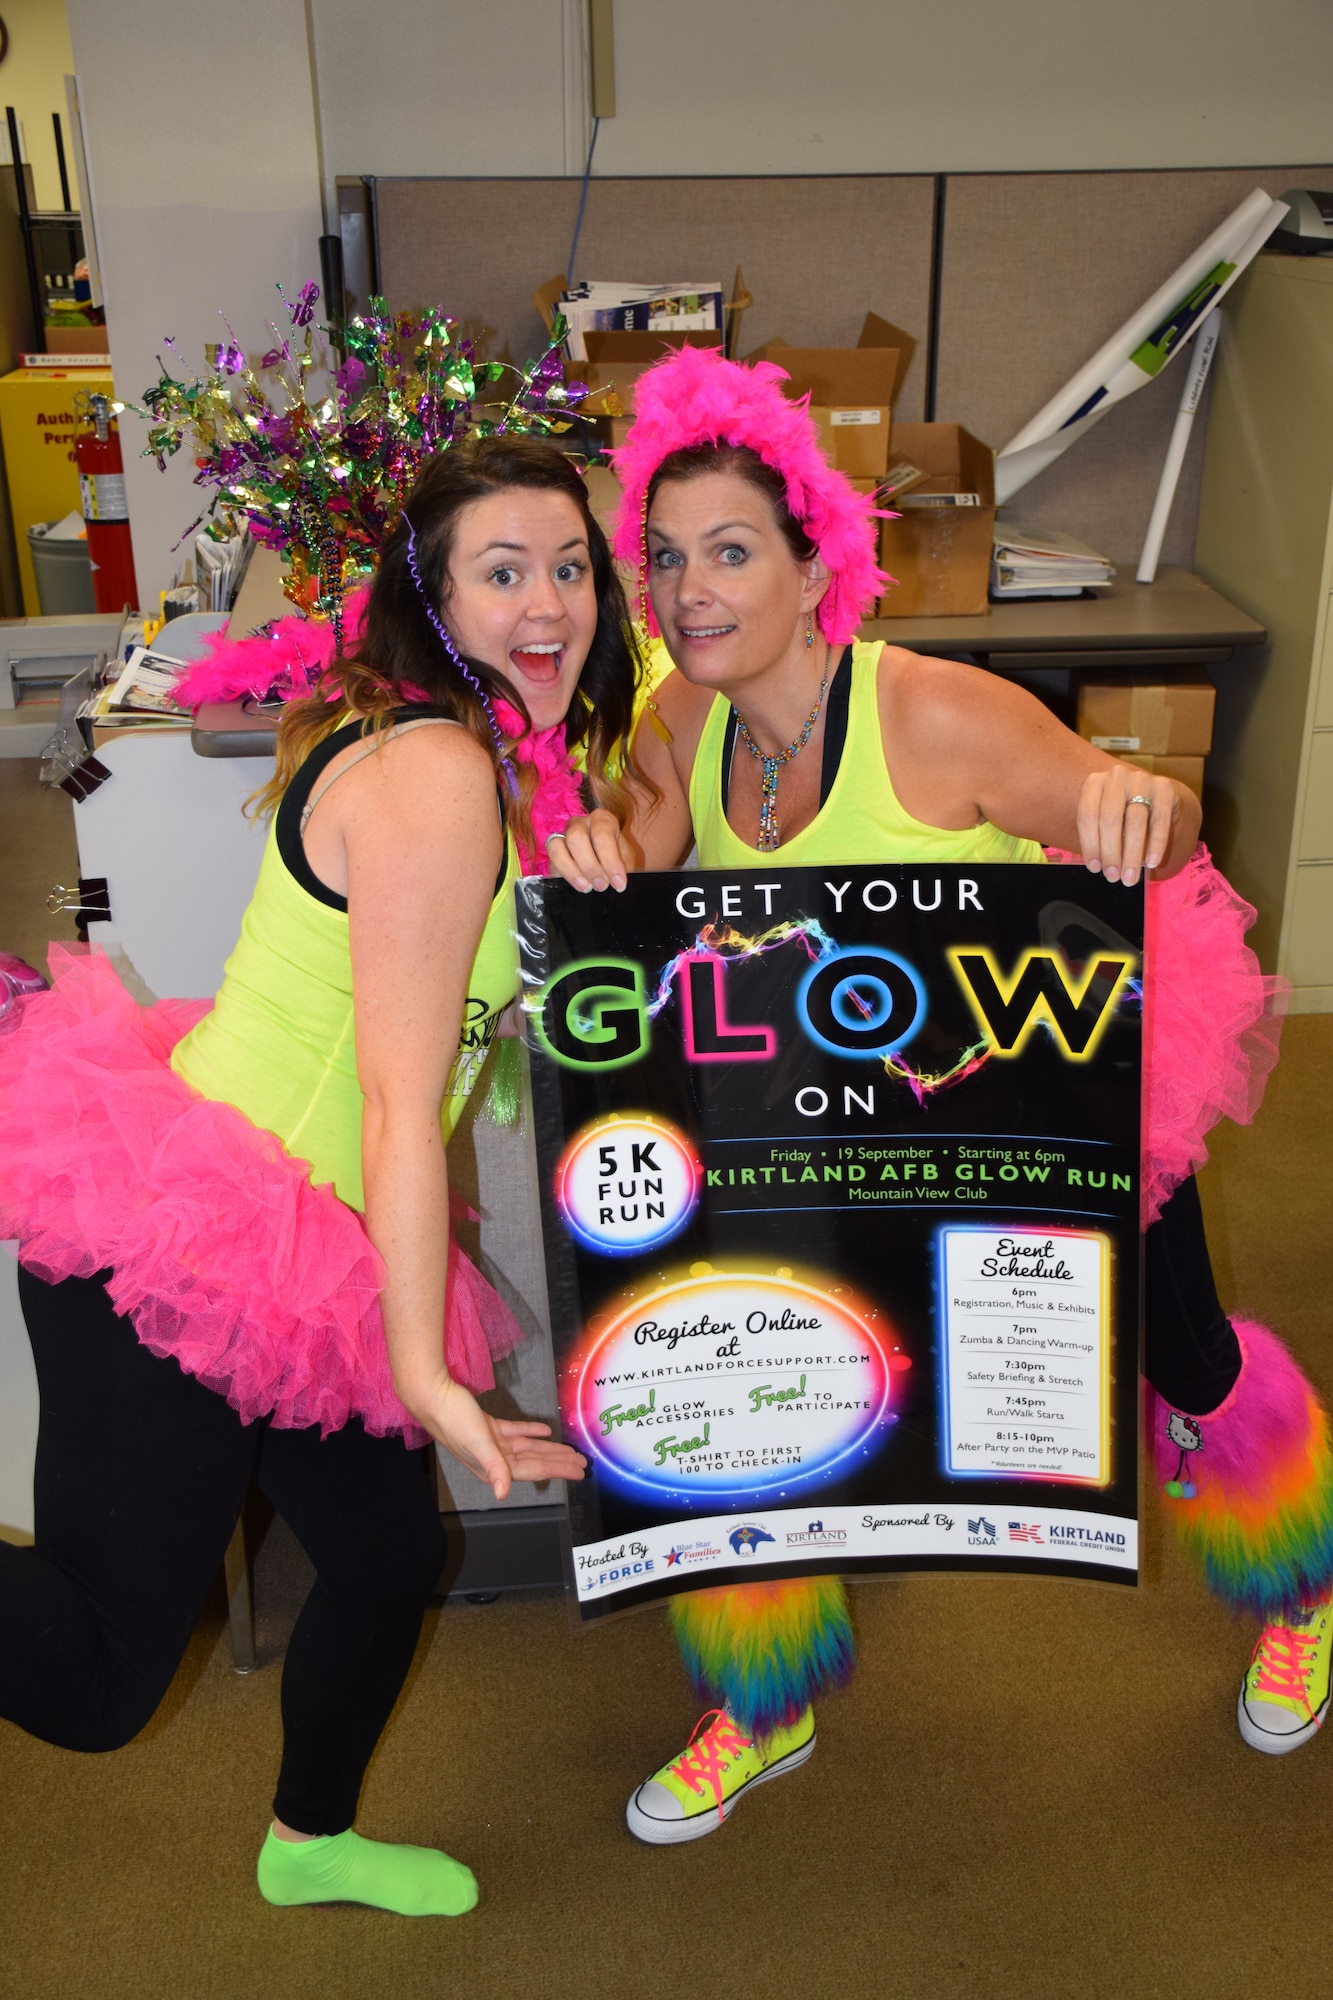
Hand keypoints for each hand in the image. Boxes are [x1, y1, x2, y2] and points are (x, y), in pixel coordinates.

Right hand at [405, 1372, 586, 1500]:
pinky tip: (544, 1431)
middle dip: (559, 1462)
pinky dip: (530, 1432)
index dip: (558, 1470)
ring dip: (548, 1448)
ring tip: (569, 1450)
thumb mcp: (477, 1443)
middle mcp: (494, 1459)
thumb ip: (493, 1467)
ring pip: (527, 1448)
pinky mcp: (487, 1427)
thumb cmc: (453, 1419)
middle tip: (582, 1463)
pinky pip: (515, 1432)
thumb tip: (502, 1494)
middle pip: (535, 1461)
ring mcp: (491, 1443)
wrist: (432, 1396)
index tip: (578, 1472)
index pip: (534, 1470)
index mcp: (493, 1467)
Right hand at [546, 809, 631, 892]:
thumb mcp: (625, 860)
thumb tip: (616, 880)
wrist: (606, 867)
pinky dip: (563, 876)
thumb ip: (621, 867)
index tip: (618, 883)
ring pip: (556, 846)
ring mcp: (562, 836)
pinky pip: (551, 863)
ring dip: (571, 870)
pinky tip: (577, 886)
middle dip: (590, 865)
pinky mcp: (553, 854)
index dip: (610, 860)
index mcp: (602, 820)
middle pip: (576, 837)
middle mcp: (579, 824)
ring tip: (586, 887)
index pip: (602, 834)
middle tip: (601, 885)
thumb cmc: (617, 859)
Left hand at [1076, 764, 1178, 887]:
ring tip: (1130, 877)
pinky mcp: (1165, 787)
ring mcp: (1142, 779)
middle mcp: (1116, 776)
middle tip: (1113, 877)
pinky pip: (1160, 820)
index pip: (1087, 815)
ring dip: (1132, 854)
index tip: (1094, 868)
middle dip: (1111, 852)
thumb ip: (1100, 839)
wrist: (1156, 799)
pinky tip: (1151, 863)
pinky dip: (1156, 845)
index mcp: (1094, 782)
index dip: (1090, 844)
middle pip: (1110, 818)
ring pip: (1135, 821)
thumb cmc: (1122, 814)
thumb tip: (1100, 867)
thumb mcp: (1105, 822)